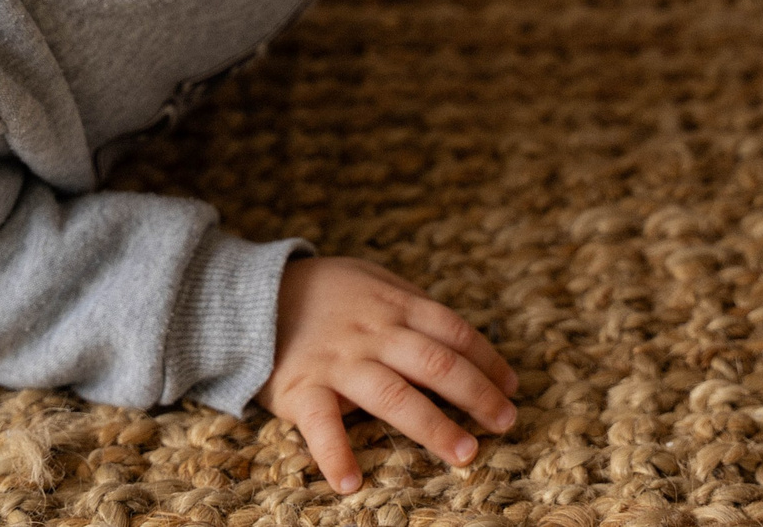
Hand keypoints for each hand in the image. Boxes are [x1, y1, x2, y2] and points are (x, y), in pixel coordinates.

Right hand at [256, 256, 518, 493]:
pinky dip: (336, 454)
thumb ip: (409, 304)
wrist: (251, 295)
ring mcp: (339, 361)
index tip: (511, 386)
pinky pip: (321, 425)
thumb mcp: (370, 280)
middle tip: (505, 422)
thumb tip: (456, 336)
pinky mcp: (303, 388)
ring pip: (395, 395)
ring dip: (433, 426)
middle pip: (436, 364)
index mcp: (394, 305)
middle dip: (477, 395)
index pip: (453, 332)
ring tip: (464, 454)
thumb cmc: (322, 292)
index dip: (488, 360)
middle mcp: (373, 333)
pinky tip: (352, 483)